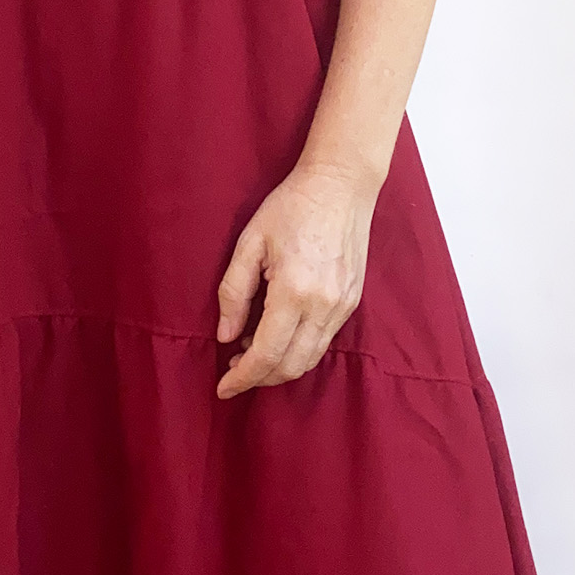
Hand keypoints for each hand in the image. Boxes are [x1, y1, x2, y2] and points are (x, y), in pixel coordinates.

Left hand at [215, 161, 374, 398]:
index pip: (267, 354)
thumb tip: (226, 335)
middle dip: (260, 378)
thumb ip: (234, 292)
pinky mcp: (352, 302)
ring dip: (280, 367)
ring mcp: (343, 306)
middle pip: (291, 366)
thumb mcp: (249, 243)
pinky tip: (277, 335)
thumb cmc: (291, 207)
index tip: (222, 388)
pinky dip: (298, 350)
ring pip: (310, 359)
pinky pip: (323, 341)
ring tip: (251, 353)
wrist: (340, 186)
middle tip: (232, 371)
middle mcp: (323, 306)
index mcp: (294, 291)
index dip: (242, 378)